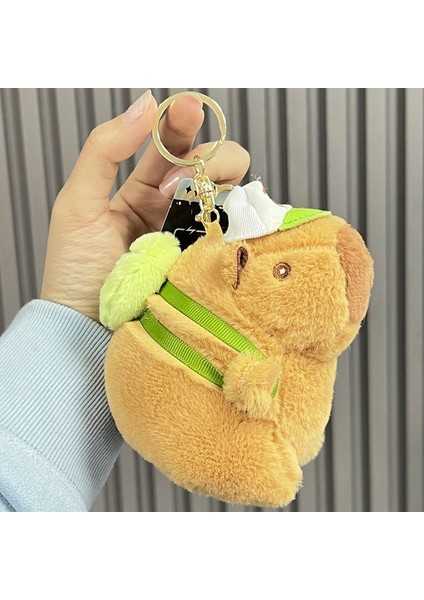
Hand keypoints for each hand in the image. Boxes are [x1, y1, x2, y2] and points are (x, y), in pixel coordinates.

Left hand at [40, 90, 249, 320]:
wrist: (87, 328)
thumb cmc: (76, 272)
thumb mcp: (77, 203)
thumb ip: (104, 150)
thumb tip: (145, 103)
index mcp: (144, 190)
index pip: (172, 144)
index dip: (182, 121)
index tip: (185, 107)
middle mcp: (176, 208)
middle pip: (213, 161)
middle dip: (205, 153)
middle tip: (173, 176)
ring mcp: (196, 234)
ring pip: (232, 190)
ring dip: (214, 180)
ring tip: (176, 202)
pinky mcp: (211, 260)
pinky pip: (238, 228)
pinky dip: (236, 212)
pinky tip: (213, 215)